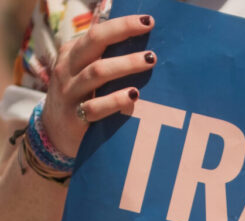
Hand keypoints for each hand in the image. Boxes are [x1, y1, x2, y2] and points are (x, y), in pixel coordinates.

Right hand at [42, 14, 157, 157]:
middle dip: (123, 32)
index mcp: (71, 54)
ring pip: (97, 72)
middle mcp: (67, 69)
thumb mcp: (82, 74)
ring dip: (125, 64)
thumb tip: (139, 48)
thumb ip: (102, 61)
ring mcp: (69, 92)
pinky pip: (95, 106)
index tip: (148, 21)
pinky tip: (133, 95)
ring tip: (148, 60)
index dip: (122, 24)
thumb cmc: (78, 99)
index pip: (97, 32)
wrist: (53, 133)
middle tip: (150, 30)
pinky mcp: (74, 117)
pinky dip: (116, 100)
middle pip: (95, 42)